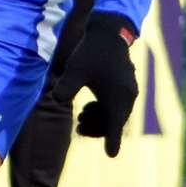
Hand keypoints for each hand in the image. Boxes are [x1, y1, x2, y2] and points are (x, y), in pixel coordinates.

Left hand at [52, 11, 138, 157]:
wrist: (109, 32)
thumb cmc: (90, 52)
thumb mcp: (74, 70)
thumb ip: (65, 88)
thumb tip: (56, 100)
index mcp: (116, 98)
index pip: (115, 127)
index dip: (112, 142)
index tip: (111, 155)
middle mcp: (127, 97)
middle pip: (114, 123)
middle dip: (97, 129)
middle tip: (79, 128)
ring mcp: (129, 90)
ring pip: (116, 114)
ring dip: (100, 119)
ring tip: (82, 117)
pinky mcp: (126, 84)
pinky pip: (118, 105)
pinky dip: (106, 109)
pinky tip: (91, 105)